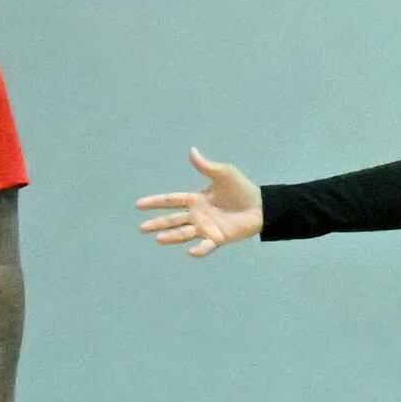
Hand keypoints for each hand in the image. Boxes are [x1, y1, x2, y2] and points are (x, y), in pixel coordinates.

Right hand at [137, 151, 263, 253]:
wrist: (261, 206)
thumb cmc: (242, 189)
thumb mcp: (224, 174)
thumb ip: (206, 166)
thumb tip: (191, 150)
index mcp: (196, 199)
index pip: (172, 200)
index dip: (156, 202)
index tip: (138, 204)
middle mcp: (197, 215)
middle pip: (173, 220)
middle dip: (157, 223)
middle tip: (142, 228)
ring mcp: (206, 228)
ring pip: (184, 234)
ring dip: (171, 237)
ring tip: (158, 239)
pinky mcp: (218, 239)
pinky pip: (205, 246)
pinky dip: (199, 250)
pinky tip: (190, 251)